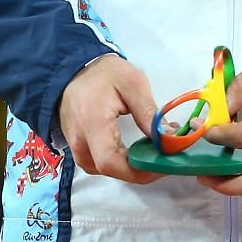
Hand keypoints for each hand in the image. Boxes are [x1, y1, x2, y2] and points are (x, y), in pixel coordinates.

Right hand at [57, 54, 160, 184]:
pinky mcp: (80, 148)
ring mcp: (77, 147)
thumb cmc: (103, 74)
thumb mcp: (133, 83)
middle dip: (140, 169)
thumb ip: (148, 112)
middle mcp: (80, 142)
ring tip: (155, 151)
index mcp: (92, 124)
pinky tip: (138, 150)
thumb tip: (167, 137)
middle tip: (165, 158)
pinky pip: (100, 163)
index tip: (160, 164)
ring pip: (105, 170)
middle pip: (110, 170)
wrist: (74, 71)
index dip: (137, 170)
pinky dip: (121, 161)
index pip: (109, 161)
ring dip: (131, 166)